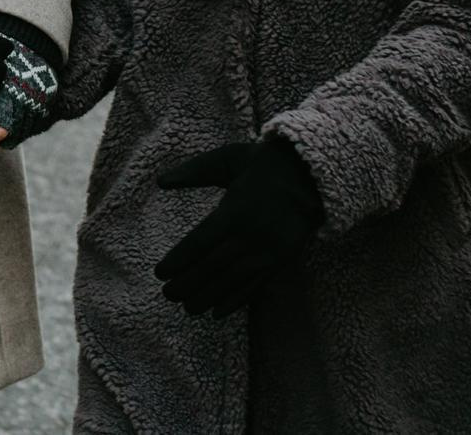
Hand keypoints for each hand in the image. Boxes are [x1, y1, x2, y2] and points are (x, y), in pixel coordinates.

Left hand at [152, 138, 323, 316]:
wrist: (310, 177)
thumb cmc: (262, 165)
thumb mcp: (227, 159)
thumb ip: (194, 171)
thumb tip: (160, 181)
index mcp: (236, 210)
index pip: (200, 242)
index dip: (179, 261)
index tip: (160, 272)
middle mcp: (252, 234)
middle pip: (213, 266)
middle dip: (188, 283)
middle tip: (167, 294)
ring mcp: (268, 250)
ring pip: (232, 280)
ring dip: (208, 297)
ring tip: (188, 307)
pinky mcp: (281, 260)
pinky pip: (255, 286)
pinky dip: (235, 301)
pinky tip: (217, 312)